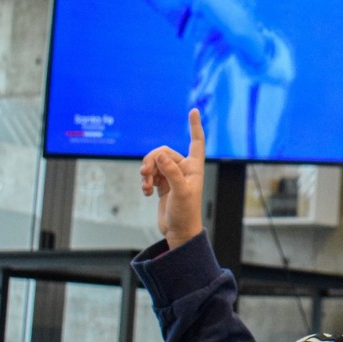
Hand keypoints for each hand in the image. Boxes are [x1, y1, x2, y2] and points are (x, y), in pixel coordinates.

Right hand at [140, 108, 206, 248]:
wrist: (178, 231)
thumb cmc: (185, 213)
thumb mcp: (180, 192)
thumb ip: (171, 172)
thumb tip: (161, 155)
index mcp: (194, 168)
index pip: (196, 142)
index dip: (195, 126)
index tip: (193, 110)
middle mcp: (184, 169)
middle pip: (164, 152)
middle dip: (152, 160)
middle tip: (145, 173)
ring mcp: (173, 176)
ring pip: (155, 162)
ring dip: (147, 171)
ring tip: (145, 185)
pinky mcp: (163, 184)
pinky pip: (150, 173)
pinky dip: (145, 180)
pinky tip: (145, 191)